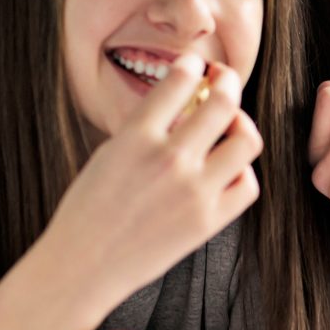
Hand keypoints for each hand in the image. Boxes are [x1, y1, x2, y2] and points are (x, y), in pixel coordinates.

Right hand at [40, 54, 262, 303]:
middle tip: (223, 81)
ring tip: (230, 127)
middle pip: (224, 101)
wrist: (81, 266)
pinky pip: (247, 184)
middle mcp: (169, 159)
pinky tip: (225, 169)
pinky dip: (241, 171)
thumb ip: (147, 127)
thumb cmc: (88, 209)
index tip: (195, 65)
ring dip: (241, 125)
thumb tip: (184, 104)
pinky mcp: (208, 221)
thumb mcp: (108, 153)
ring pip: (247, 140)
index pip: (180, 79)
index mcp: (137, 137)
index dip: (193, 64)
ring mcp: (194, 191)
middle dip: (228, 81)